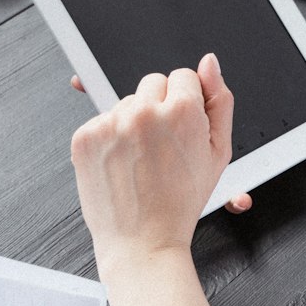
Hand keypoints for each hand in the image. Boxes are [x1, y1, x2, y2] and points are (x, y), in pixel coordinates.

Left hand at [71, 54, 232, 269]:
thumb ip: (219, 101)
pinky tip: (122, 164)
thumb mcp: (218, 153)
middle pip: (153, 82)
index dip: (185, 104)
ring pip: (126, 101)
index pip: (182, 76)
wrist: (143, 242)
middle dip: (159, 107)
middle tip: (162, 147)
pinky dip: (110, 138)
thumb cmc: (181, 202)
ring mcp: (111, 123)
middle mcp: (144, 112)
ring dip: (133, 122)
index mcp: (182, 111)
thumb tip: (209, 63)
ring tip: (141, 160)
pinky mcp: (85, 136)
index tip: (181, 130)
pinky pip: (102, 119)